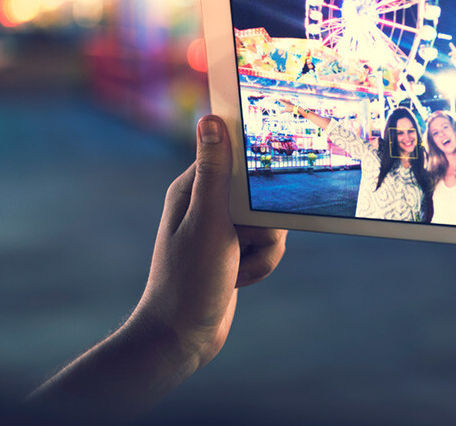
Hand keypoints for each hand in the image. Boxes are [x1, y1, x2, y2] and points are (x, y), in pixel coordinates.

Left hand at [131, 116, 286, 363]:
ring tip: (238, 268)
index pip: (235, 156)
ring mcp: (223, 230)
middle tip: (243, 242)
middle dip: (264, 224)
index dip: (257, 167)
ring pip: (270, 224)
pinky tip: (239, 280)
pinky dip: (261, 265)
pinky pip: (267, 247)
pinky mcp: (234, 252)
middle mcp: (207, 205)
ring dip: (263, 250)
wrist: (182, 337)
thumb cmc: (188, 279)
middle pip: (262, 194)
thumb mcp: (207, 223)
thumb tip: (210, 119)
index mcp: (193, 189)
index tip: (274, 173)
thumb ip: (214, 172)